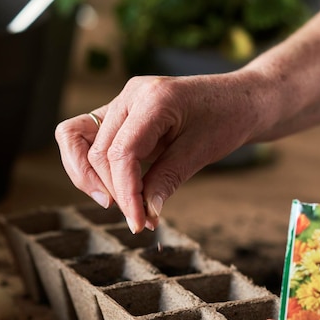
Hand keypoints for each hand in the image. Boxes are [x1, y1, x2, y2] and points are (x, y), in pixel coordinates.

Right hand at [55, 72, 262, 232]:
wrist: (239, 100)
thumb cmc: (226, 119)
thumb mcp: (200, 152)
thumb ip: (167, 180)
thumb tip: (144, 213)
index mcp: (153, 99)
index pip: (120, 152)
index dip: (125, 193)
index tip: (138, 223)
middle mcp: (130, 95)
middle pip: (97, 152)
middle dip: (114, 191)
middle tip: (140, 218)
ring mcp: (122, 102)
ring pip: (80, 142)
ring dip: (93, 179)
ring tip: (122, 205)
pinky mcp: (120, 114)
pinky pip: (88, 139)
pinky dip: (96, 167)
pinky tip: (118, 189)